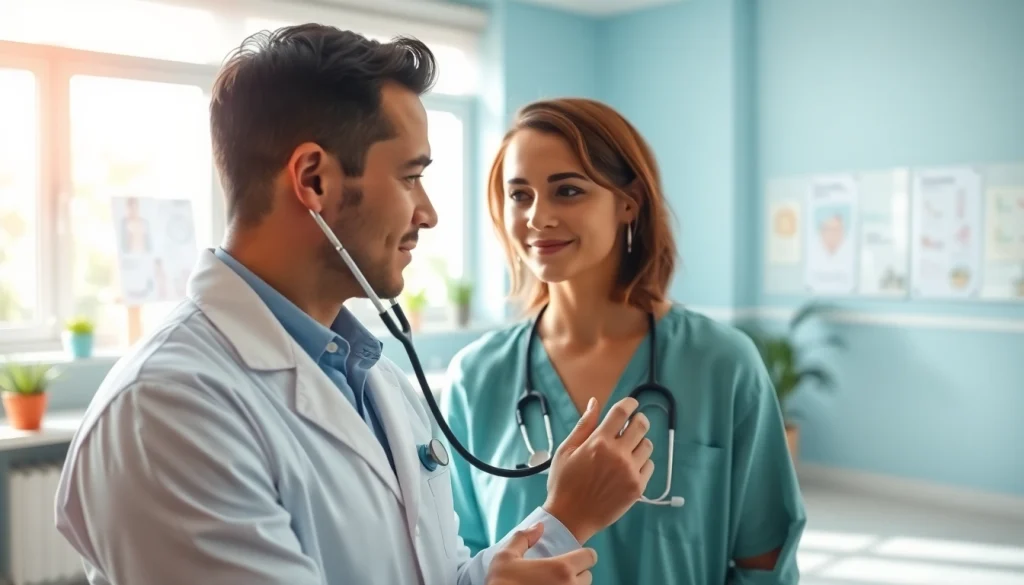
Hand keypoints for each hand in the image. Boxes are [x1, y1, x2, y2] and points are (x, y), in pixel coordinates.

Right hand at [486, 523, 596, 584]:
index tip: (571, 558)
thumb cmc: (501, 584)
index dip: (582, 556)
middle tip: (559, 575)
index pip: (590, 557)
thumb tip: (539, 526)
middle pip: (587, 577)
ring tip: (553, 584)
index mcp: (561, 569)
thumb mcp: (506, 557)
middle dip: (577, 574)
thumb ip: (524, 538)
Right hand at [543, 396, 653, 542]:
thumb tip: (595, 402)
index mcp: (599, 442)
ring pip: (648, 445)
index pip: (622, 412)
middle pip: (641, 425)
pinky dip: (642, 463)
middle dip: (638, 420)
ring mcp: (630, 472)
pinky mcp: (637, 487)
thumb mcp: (566, 450)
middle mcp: (618, 454)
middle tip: (631, 425)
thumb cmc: (564, 482)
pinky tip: (629, 467)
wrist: (571, 517)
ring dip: (639, 443)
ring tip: (627, 450)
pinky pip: (650, 466)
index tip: (631, 404)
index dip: (630, 403)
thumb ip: (584, 425)